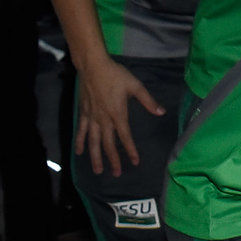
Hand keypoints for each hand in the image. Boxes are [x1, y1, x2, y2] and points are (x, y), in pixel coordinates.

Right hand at [74, 55, 166, 177]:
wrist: (93, 66)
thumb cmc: (116, 75)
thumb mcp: (135, 86)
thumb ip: (148, 101)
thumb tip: (161, 113)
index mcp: (118, 114)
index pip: (125, 136)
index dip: (130, 150)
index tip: (135, 162)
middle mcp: (103, 119)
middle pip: (108, 144)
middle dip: (113, 160)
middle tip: (116, 174)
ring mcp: (91, 117)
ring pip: (93, 141)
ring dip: (95, 157)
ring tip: (98, 170)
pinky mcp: (83, 113)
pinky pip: (81, 130)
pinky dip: (80, 142)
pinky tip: (79, 152)